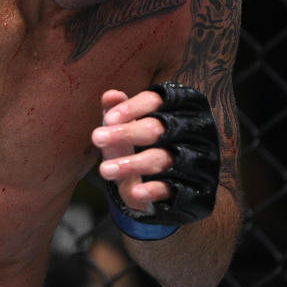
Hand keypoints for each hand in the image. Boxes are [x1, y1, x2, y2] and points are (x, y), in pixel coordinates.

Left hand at [93, 83, 220, 233]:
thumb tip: (111, 95)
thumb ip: (116, 109)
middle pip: (156, 129)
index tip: (108, 119)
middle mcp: (185, 132)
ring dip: (131, 164)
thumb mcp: (123, 126)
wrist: (151, 183)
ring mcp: (190, 160)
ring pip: (161, 158)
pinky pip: (171, 188)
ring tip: (104, 169)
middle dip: (125, 133)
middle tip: (96, 138)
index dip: (132, 108)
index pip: (154, 101)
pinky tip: (135, 191)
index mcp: (171, 109)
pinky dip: (152, 190)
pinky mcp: (189, 188)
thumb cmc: (135, 144)